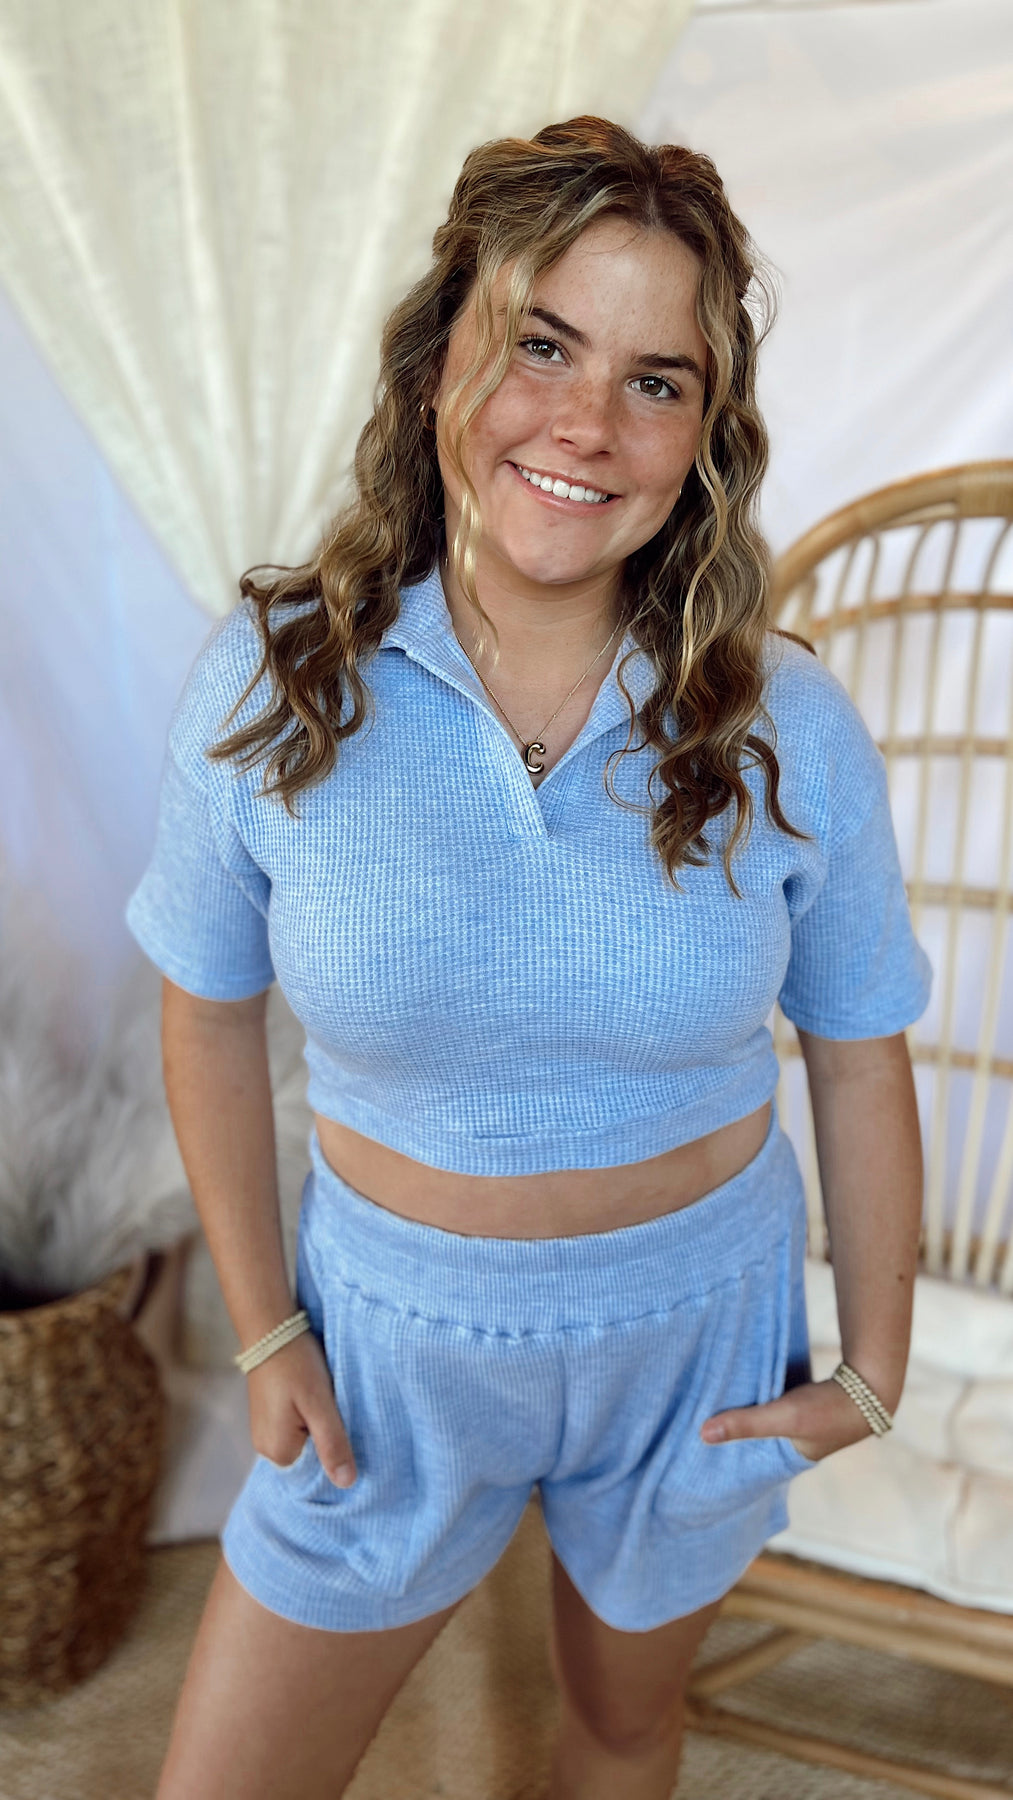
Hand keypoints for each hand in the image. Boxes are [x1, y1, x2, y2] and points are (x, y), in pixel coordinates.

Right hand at [247, 1329, 357, 1486]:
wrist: (270, 1328)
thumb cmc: (296, 1364)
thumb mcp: (320, 1404)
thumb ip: (333, 1444)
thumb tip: (346, 1484)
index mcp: (278, 1452)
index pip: (316, 1474)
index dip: (337, 1459)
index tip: (355, 1441)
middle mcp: (266, 1448)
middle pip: (309, 1459)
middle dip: (330, 1443)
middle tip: (348, 1419)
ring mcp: (265, 1431)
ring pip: (304, 1442)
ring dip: (321, 1429)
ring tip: (335, 1408)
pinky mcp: (268, 1415)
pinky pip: (296, 1429)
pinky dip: (311, 1419)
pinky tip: (321, 1402)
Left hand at [700, 1375, 881, 1463]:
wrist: (871, 1384)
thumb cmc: (828, 1409)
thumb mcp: (783, 1417)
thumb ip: (746, 1424)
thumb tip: (702, 1434)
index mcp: (791, 1459)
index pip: (751, 1463)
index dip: (728, 1457)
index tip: (697, 1448)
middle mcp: (796, 1445)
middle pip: (755, 1440)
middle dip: (732, 1432)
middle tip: (696, 1423)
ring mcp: (802, 1423)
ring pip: (764, 1419)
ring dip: (745, 1412)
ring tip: (711, 1404)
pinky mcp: (806, 1401)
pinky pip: (773, 1400)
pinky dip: (758, 1395)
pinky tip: (740, 1385)